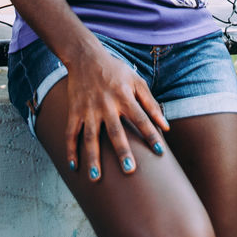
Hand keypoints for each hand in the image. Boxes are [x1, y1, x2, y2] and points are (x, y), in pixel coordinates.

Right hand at [63, 49, 169, 180]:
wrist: (86, 58)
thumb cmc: (116, 71)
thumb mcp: (137, 82)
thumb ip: (151, 104)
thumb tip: (165, 126)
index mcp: (124, 97)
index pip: (141, 119)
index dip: (151, 135)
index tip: (160, 152)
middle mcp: (106, 105)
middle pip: (115, 131)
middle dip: (122, 151)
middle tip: (129, 171)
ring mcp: (88, 109)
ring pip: (90, 137)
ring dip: (93, 158)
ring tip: (96, 178)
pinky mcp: (74, 111)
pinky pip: (71, 133)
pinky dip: (71, 150)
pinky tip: (74, 167)